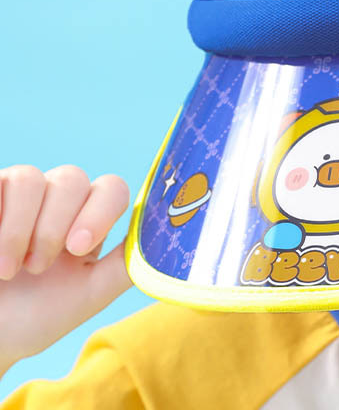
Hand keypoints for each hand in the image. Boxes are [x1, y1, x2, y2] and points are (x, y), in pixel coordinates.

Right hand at [0, 165, 131, 374]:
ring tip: (9, 269)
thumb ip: (126, 266)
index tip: (78, 248)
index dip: (100, 210)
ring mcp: (20, 195)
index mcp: (89, 218)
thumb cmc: (36, 316)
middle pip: (72, 178)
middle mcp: (57, 199)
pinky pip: (2, 182)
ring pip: (31, 178)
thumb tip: (166, 240)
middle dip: (54, 227)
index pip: (111, 188)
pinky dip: (0, 218)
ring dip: (21, 228)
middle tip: (38, 268)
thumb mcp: (88, 295)